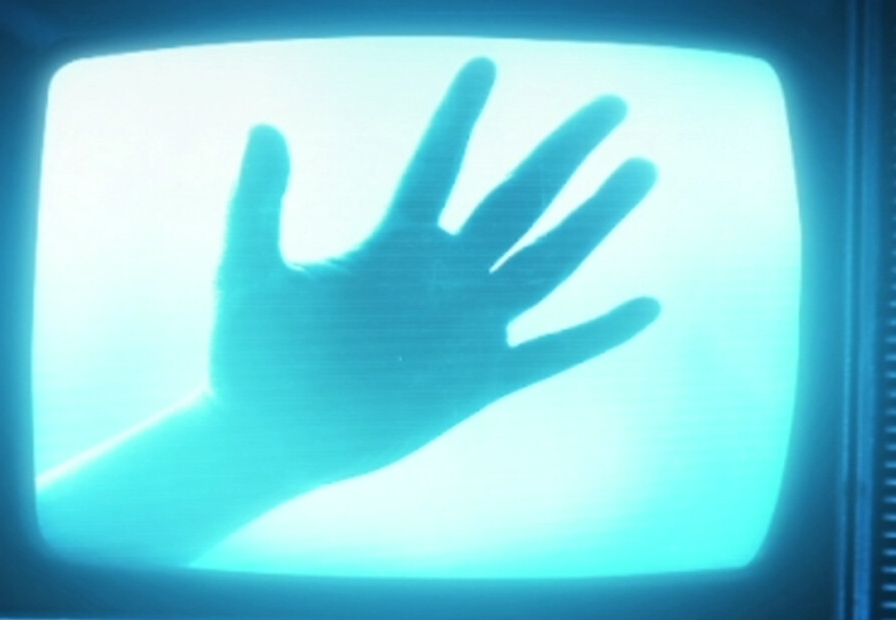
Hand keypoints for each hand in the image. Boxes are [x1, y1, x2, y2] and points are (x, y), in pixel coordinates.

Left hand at [209, 57, 661, 482]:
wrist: (273, 438)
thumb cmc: (252, 355)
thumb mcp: (247, 276)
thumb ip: (258, 205)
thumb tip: (265, 128)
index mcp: (394, 244)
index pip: (438, 165)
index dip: (459, 116)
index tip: (485, 63)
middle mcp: (444, 275)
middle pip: (518, 199)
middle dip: (564, 152)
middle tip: (611, 105)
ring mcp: (469, 327)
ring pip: (548, 261)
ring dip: (595, 219)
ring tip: (641, 169)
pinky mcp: (481, 382)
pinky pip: (552, 352)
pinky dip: (598, 333)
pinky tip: (647, 306)